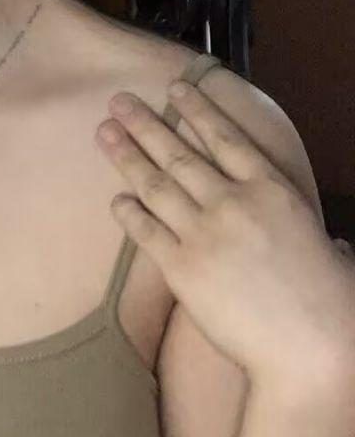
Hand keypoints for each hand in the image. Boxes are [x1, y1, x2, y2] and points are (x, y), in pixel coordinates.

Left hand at [95, 81, 354, 388]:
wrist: (311, 347)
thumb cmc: (332, 302)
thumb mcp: (323, 244)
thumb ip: (311, 233)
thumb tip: (329, 245)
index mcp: (272, 189)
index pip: (225, 138)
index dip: (196, 111)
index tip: (175, 89)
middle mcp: (233, 203)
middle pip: (179, 153)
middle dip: (145, 123)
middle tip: (118, 101)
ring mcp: (204, 234)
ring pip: (155, 184)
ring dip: (126, 155)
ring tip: (104, 133)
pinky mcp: (182, 269)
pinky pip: (146, 232)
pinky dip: (128, 212)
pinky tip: (116, 198)